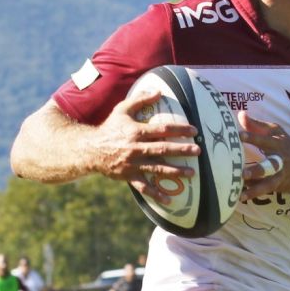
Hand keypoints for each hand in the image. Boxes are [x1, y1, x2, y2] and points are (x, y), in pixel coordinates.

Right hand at [94, 87, 200, 205]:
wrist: (90, 149)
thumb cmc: (110, 128)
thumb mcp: (122, 110)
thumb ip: (140, 99)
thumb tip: (159, 90)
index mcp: (136, 131)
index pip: (161, 129)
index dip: (178, 129)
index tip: (194, 130)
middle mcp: (136, 148)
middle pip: (162, 149)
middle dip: (181, 150)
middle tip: (198, 151)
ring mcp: (133, 164)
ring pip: (157, 169)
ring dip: (175, 172)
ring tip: (192, 173)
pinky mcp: (129, 176)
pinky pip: (144, 187)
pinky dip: (156, 194)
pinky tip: (169, 200)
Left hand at [237, 112, 289, 199]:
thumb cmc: (289, 148)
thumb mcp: (277, 133)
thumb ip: (257, 125)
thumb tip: (240, 115)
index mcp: (278, 145)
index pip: (265, 140)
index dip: (253, 137)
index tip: (239, 135)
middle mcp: (280, 161)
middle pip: (269, 166)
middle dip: (257, 171)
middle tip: (242, 173)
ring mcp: (280, 176)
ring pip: (268, 183)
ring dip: (256, 189)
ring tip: (242, 193)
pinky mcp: (278, 186)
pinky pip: (265, 190)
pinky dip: (254, 193)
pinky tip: (241, 196)